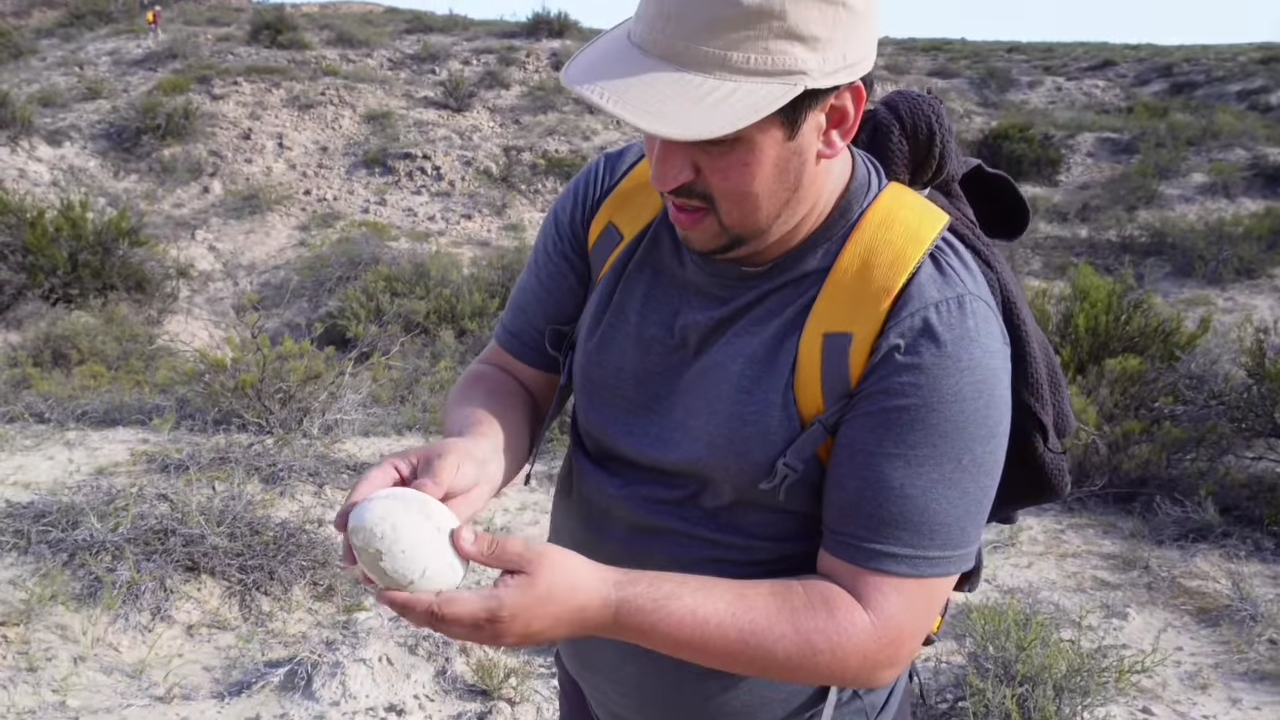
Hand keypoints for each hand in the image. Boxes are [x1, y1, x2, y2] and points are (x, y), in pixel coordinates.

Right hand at [333, 438, 504, 579]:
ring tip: (367, 579)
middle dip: (354, 542)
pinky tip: (396, 584)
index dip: (350, 507)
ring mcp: (406, 519)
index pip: (366, 490)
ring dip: (374, 560)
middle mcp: (393, 499)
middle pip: (367, 521)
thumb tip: (420, 492)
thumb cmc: (461, 458)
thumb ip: (433, 478)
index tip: (340, 525)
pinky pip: (409, 552)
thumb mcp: (447, 462)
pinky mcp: (422, 535)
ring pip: (384, 541)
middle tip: (350, 561)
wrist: (483, 470)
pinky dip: (401, 567)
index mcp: (391, 474)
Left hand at [376, 525, 619, 646]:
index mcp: (492, 610)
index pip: (437, 609)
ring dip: (424, 615)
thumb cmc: (570, 575)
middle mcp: (490, 631)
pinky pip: (464, 630)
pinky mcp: (507, 637)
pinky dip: (444, 617)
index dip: (406, 601)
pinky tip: (439, 600)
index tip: (380, 589)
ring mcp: (499, 638)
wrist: (601, 605)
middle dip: (407, 609)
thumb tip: (452, 535)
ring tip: (403, 594)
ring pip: (449, 630)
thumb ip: (488, 546)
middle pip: (437, 625)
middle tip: (381, 590)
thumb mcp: (528, 552)